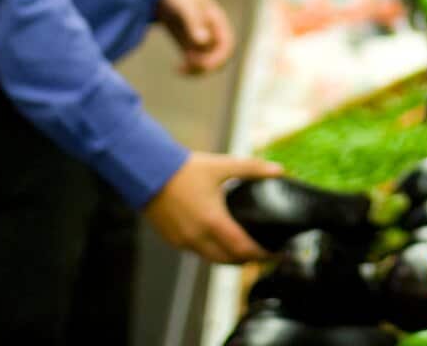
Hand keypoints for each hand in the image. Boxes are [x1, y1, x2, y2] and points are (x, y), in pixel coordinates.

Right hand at [143, 152, 283, 263]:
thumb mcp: (221, 166)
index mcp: (213, 221)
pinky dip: (212, 253)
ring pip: (213, 260)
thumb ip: (252, 168)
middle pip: (229, 261)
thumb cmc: (184, 169)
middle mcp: (198, 237)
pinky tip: (220, 244)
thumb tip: (279, 170)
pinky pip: (198, 253)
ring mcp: (183, 241)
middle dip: (249, 260)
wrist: (147, 172)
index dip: (262, 255)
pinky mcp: (173, 240)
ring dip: (230, 259)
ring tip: (246, 252)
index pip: (243, 249)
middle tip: (265, 254)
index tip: (277, 253)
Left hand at [157, 0, 234, 74]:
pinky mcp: (189, 45)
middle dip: (206, 66)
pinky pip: (195, 62)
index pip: (227, 46)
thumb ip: (195, 22)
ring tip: (180, 69)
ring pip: (206, 63)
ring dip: (196, 69)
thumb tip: (204, 41)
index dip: (219, 58)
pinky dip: (188, 68)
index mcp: (218, 22)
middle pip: (219, 58)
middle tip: (188, 65)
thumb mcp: (185, 5)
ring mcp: (201, 39)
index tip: (203, 65)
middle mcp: (213, 32)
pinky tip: (176, 69)